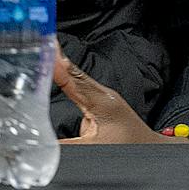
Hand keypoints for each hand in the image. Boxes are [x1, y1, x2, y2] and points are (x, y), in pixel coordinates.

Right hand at [53, 56, 182, 143]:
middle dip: (55, 57)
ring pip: (75, 78)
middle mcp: (102, 95)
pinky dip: (65, 76)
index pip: (72, 78)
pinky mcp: (99, 102)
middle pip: (73, 73)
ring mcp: (102, 97)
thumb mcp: (94, 148)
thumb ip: (65, 146)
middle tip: (39, 40)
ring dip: (59, 64)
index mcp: (101, 102)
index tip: (46, 45)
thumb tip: (40, 146)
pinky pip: (78, 87)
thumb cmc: (129, 147)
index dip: (57, 63)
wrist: (149, 148)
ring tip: (44, 46)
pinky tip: (56, 67)